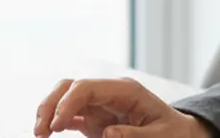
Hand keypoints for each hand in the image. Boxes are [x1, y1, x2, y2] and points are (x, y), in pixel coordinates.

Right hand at [34, 77, 211, 137]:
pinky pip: (69, 114)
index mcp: (125, 90)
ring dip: (49, 111)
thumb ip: (134, 134)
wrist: (179, 134)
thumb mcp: (160, 136)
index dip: (67, 103)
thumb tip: (107, 133)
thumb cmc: (173, 132)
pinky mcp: (95, 117)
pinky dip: (56, 121)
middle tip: (41, 130)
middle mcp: (109, 92)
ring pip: (65, 97)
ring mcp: (100, 103)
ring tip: (40, 133)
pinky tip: (48, 133)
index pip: (87, 87)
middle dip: (51, 104)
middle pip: (70, 86)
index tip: (57, 125)